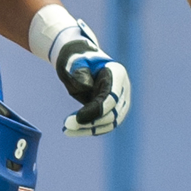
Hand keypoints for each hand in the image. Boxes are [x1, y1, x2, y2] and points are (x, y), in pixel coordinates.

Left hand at [54, 22, 131, 136]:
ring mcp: (120, 101)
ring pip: (110, 123)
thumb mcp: (75, 61)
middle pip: (113, 113)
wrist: (78, 61)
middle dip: (91, 122)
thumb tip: (86, 86)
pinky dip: (89, 130)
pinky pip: (105, 125)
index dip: (97, 110)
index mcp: (117, 73)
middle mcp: (123, 89)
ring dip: (89, 129)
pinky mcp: (113, 110)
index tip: (77, 117)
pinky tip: (72, 130)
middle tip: (67, 125)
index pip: (112, 97)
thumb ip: (80, 71)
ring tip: (67, 130)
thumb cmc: (76, 60)